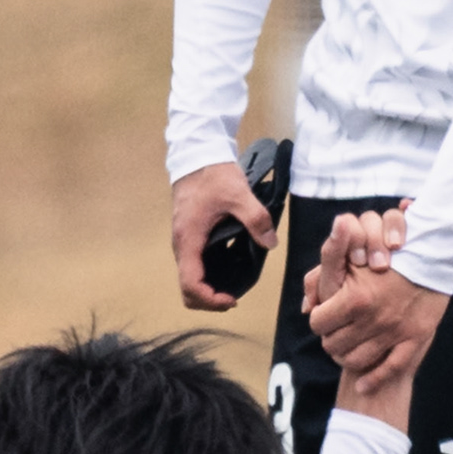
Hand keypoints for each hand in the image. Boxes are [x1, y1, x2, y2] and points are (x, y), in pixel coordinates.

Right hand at [170, 163, 269, 311]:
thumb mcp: (239, 194)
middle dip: (208, 300)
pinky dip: (208, 275)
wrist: (198, 154)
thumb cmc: (213, 174)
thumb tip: (270, 243)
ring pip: (189, 277)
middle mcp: (181, 245)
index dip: (209, 299)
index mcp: (189, 240)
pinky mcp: (190, 235)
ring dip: (208, 288)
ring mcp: (184, 241)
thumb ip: (256, 219)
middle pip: (186, 288)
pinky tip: (230, 267)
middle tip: (234, 298)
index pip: (190, 284)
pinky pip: (195, 264)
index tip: (232, 300)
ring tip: (234, 286)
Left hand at [304, 207, 440, 427]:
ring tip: (348, 349)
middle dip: (331, 338)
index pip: (318, 323)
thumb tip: (306, 306)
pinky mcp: (414, 339)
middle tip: (336, 332)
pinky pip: (389, 369)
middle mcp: (372, 319)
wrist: (431, 255)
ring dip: (346, 358)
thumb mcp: (351, 257)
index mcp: (354, 299)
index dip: (319, 319)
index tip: (324, 316)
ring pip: (356, 361)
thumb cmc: (388, 253)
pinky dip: (372, 381)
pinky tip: (362, 386)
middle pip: (333, 345)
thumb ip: (322, 277)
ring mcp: (394, 332)